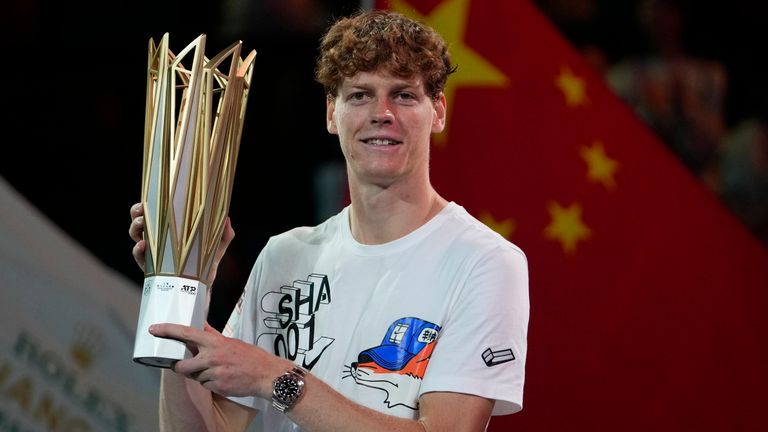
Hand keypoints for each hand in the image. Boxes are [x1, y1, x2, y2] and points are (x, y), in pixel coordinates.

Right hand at [128, 202, 234, 284]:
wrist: (200, 288)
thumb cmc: (205, 265)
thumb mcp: (216, 247)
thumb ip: (224, 235)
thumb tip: (227, 219)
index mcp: (171, 230)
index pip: (155, 213)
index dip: (148, 205)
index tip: (148, 199)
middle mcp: (157, 239)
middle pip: (139, 221)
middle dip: (136, 213)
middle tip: (142, 210)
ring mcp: (151, 252)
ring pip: (135, 235)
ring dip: (135, 227)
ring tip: (142, 225)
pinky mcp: (149, 266)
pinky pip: (138, 256)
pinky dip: (138, 249)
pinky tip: (143, 245)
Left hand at [149, 322, 289, 398]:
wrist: (267, 375)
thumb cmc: (251, 357)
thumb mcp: (231, 341)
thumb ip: (213, 335)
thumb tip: (200, 325)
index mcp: (215, 343)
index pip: (186, 333)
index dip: (168, 330)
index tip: (154, 329)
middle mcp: (212, 357)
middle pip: (182, 365)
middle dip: (181, 367)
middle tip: (185, 365)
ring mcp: (214, 373)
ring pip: (195, 377)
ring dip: (201, 375)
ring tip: (217, 371)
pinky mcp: (217, 387)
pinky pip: (205, 386)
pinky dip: (211, 383)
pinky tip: (223, 379)